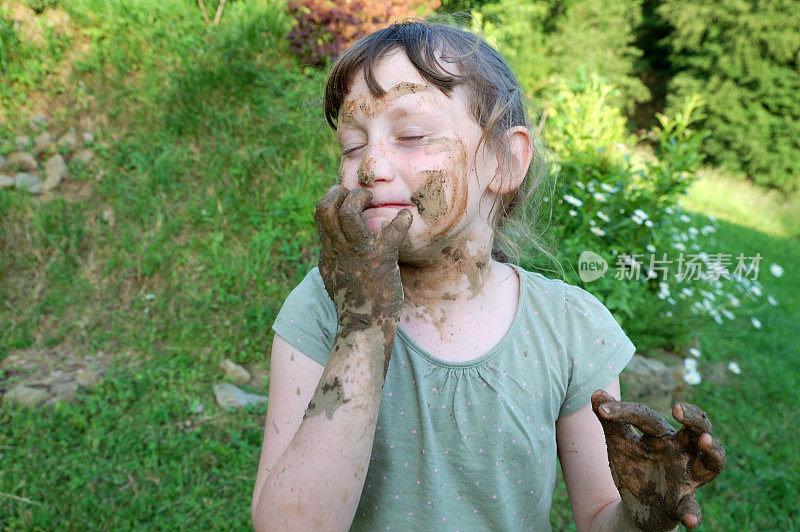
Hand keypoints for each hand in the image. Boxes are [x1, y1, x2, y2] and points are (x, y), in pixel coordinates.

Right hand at [315, 185, 411, 341]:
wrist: (365, 327)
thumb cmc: (352, 304)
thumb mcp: (332, 279)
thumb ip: (328, 262)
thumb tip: (325, 250)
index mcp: (329, 252)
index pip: (319, 216)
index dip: (331, 199)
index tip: (345, 197)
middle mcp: (339, 250)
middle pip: (325, 208)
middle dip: (340, 192)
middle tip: (358, 194)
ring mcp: (359, 254)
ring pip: (348, 213)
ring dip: (360, 199)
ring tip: (372, 201)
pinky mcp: (381, 259)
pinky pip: (392, 231)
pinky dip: (401, 220)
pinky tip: (406, 218)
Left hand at [591, 390, 725, 530]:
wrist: (635, 505)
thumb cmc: (633, 467)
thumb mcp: (619, 444)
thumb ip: (611, 421)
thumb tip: (596, 392)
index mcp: (662, 435)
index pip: (648, 417)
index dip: (625, 411)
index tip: (603, 410)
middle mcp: (681, 452)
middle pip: (699, 429)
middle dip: (693, 417)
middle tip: (678, 408)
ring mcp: (687, 477)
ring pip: (712, 463)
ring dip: (713, 452)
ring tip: (706, 443)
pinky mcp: (683, 504)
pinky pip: (693, 509)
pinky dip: (693, 514)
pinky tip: (690, 521)